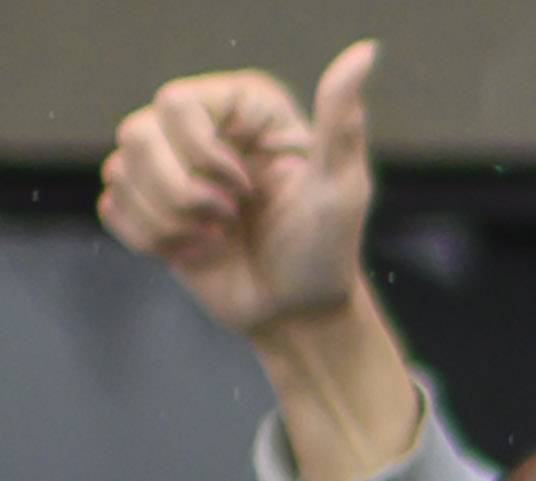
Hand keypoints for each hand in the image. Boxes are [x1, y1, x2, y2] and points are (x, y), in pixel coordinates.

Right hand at [98, 43, 375, 340]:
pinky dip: (152, 241)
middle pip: (135, 132)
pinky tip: (196, 252)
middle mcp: (200, 127)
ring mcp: (169, 165)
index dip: (203, 154)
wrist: (298, 313)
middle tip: (231, 218)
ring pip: (119, 170)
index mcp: (242, 108)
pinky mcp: (147, 204)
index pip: (174, 102)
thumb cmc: (326, 251)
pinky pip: (112, 207)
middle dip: (183, 193)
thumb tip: (364, 53)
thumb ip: (341, 120)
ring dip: (169, 221)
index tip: (249, 190)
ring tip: (217, 238)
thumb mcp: (342, 188)